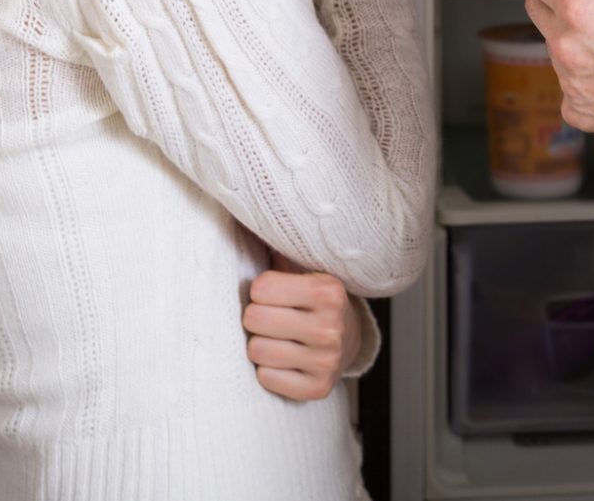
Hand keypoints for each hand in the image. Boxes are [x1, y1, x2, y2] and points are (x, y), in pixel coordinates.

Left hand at [244, 256, 364, 401]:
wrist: (349, 339)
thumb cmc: (313, 299)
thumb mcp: (304, 268)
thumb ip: (277, 244)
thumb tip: (244, 206)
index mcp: (329, 291)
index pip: (260, 289)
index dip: (262, 291)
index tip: (276, 292)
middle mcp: (332, 326)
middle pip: (254, 320)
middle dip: (258, 318)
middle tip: (276, 316)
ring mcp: (327, 360)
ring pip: (257, 351)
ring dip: (262, 344)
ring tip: (281, 337)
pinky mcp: (318, 388)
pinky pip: (266, 379)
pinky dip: (271, 370)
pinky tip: (288, 360)